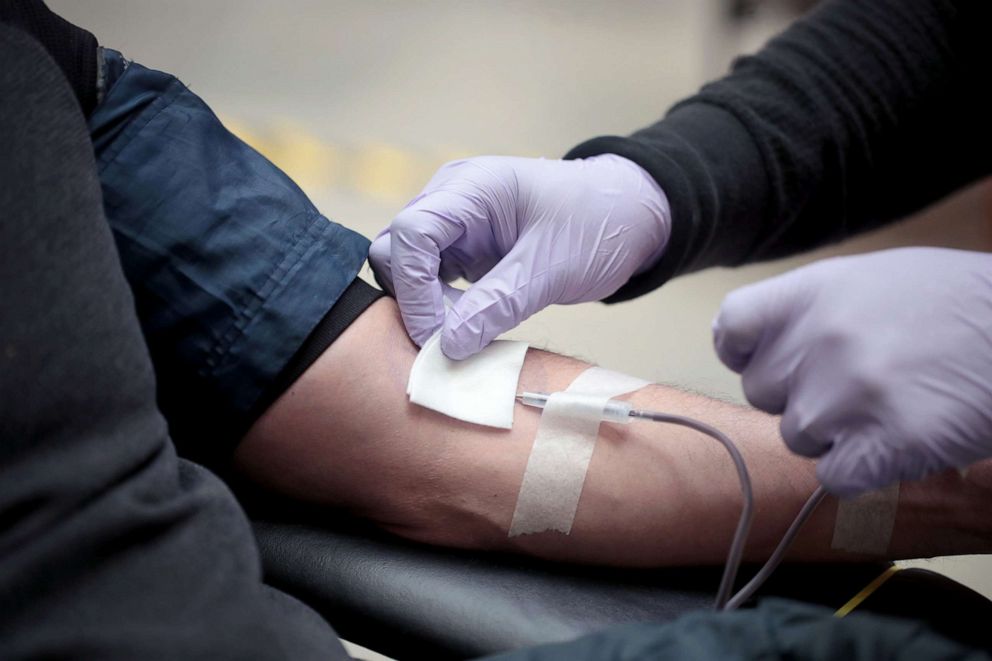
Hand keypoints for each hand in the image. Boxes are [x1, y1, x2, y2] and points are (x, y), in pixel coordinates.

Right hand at [369, 155, 669, 358]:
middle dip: (415, 299)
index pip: (412, 233)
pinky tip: (470, 324)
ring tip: (469, 328)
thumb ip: (497, 305)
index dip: (414, 288)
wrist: (627, 215)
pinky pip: (429, 278)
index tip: (438, 335)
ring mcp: (454, 222)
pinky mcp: (461, 247)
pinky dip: (440, 306)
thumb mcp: (552, 268)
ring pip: (406, 267)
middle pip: (396, 249)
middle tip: (453, 337)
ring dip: (426, 305)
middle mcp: (451, 198)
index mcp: (471, 187)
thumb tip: (447, 347)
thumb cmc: (598, 225)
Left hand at [712, 248, 991, 495]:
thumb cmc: (954, 304)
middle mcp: (819, 341)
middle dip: (801, 393)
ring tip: (891, 404)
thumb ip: (809, 310)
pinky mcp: (883, 444)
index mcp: (811, 292)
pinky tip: (901, 438)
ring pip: (798, 436)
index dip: (743, 350)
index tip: (769, 359)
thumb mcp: (872, 280)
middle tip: (858, 382)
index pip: (731, 326)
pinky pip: (835, 476)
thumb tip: (750, 342)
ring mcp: (848, 395)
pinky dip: (863, 469)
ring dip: (835, 432)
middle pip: (762, 391)